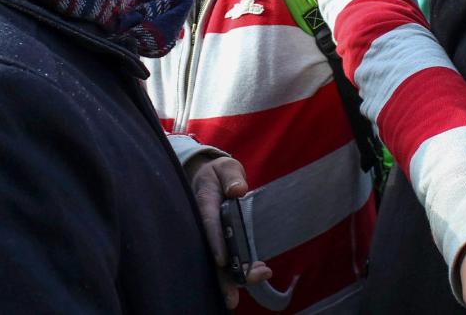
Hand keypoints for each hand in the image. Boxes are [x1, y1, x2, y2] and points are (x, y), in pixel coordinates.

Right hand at [184, 155, 272, 309]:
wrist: (210, 178)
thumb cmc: (218, 174)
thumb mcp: (225, 167)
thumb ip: (231, 176)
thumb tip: (238, 189)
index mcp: (205, 204)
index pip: (209, 224)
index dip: (215, 242)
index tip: (222, 260)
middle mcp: (205, 226)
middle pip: (211, 254)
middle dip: (223, 277)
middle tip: (233, 298)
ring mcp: (212, 237)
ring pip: (220, 263)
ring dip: (236, 277)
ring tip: (260, 277)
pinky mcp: (221, 243)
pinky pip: (229, 261)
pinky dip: (242, 270)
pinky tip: (260, 273)